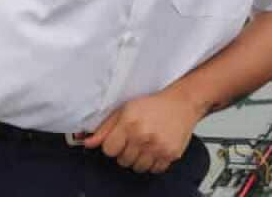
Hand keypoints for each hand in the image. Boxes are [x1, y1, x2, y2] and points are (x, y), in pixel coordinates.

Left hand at [81, 89, 207, 173]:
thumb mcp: (125, 110)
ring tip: (147, 145)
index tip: (121, 138)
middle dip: (127, 152)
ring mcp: (158, 147)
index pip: (109, 150)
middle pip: (123, 161)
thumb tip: (88, 143)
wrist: (183, 102)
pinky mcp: (171, 154)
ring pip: (138, 167)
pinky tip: (157, 149)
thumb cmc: (154, 105)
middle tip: (136, 139)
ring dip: (140, 159)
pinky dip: (154, 162)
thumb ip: (105, 128)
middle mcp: (143, 137)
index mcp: (129, 124)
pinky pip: (155, 169)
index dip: (113, 145)